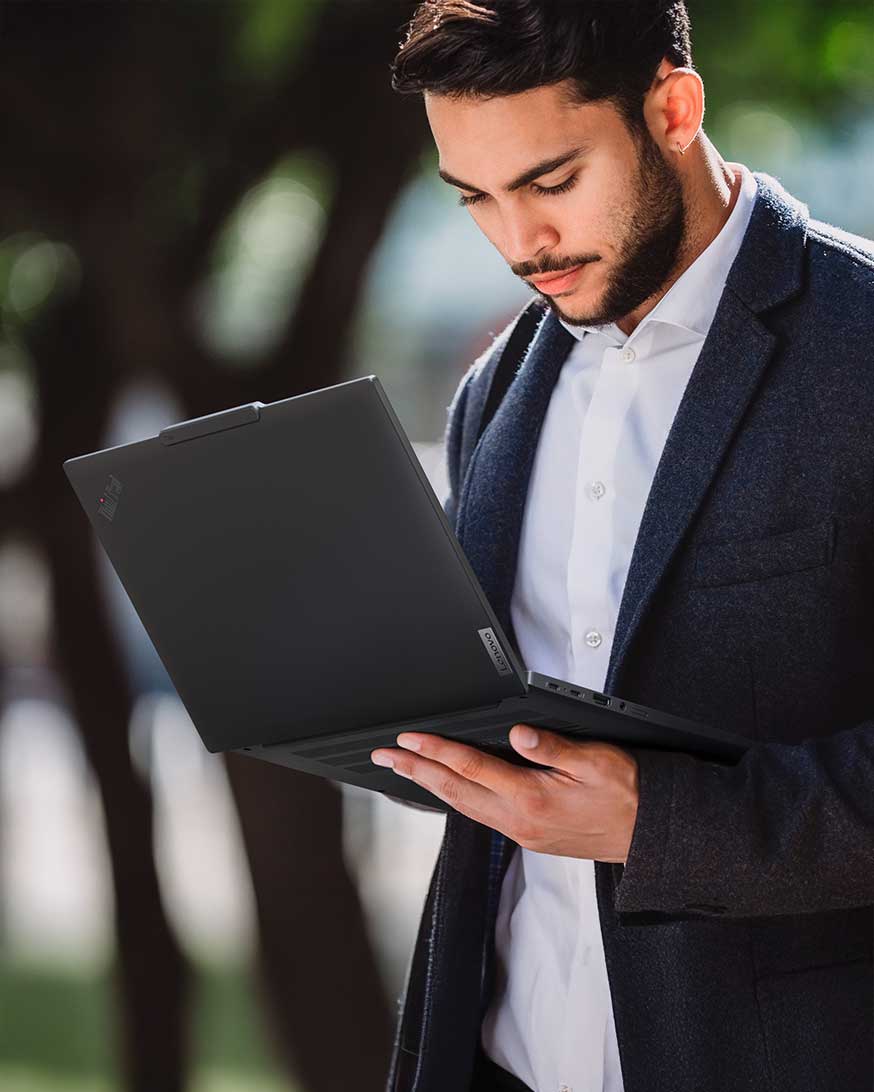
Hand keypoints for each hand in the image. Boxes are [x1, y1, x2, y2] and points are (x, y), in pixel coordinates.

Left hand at [370, 725, 638, 862]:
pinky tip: (447, 789)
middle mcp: (519, 820)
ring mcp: (522, 832)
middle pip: (454, 791)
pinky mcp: (529, 837)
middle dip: (415, 770)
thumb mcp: (596, 761)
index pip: (471, 768)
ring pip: (462, 806)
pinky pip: (480, 815)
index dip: (436, 750)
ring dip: (430, 786)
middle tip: (383, 756)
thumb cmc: (628, 794)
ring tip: (404, 769)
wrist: (650, 835)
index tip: (408, 738)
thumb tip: (518, 733)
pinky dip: (454, 799)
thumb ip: (553, 747)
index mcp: (532, 798)